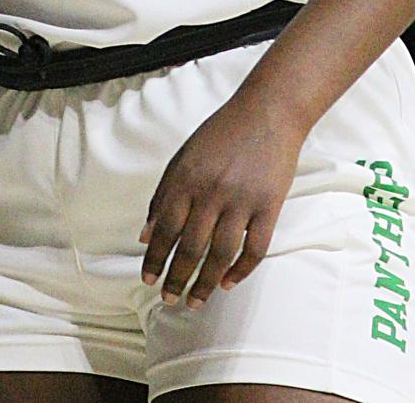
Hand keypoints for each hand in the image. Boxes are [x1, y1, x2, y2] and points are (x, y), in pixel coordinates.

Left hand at [139, 94, 305, 305]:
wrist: (267, 112)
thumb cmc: (221, 134)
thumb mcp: (184, 157)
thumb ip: (163, 195)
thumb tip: (145, 235)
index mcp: (185, 178)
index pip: (164, 228)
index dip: (154, 258)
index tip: (147, 280)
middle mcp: (211, 192)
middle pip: (190, 248)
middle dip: (177, 279)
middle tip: (169, 300)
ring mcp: (241, 201)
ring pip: (220, 255)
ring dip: (206, 284)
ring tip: (196, 301)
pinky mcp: (269, 207)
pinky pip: (254, 250)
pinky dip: (241, 271)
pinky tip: (229, 284)